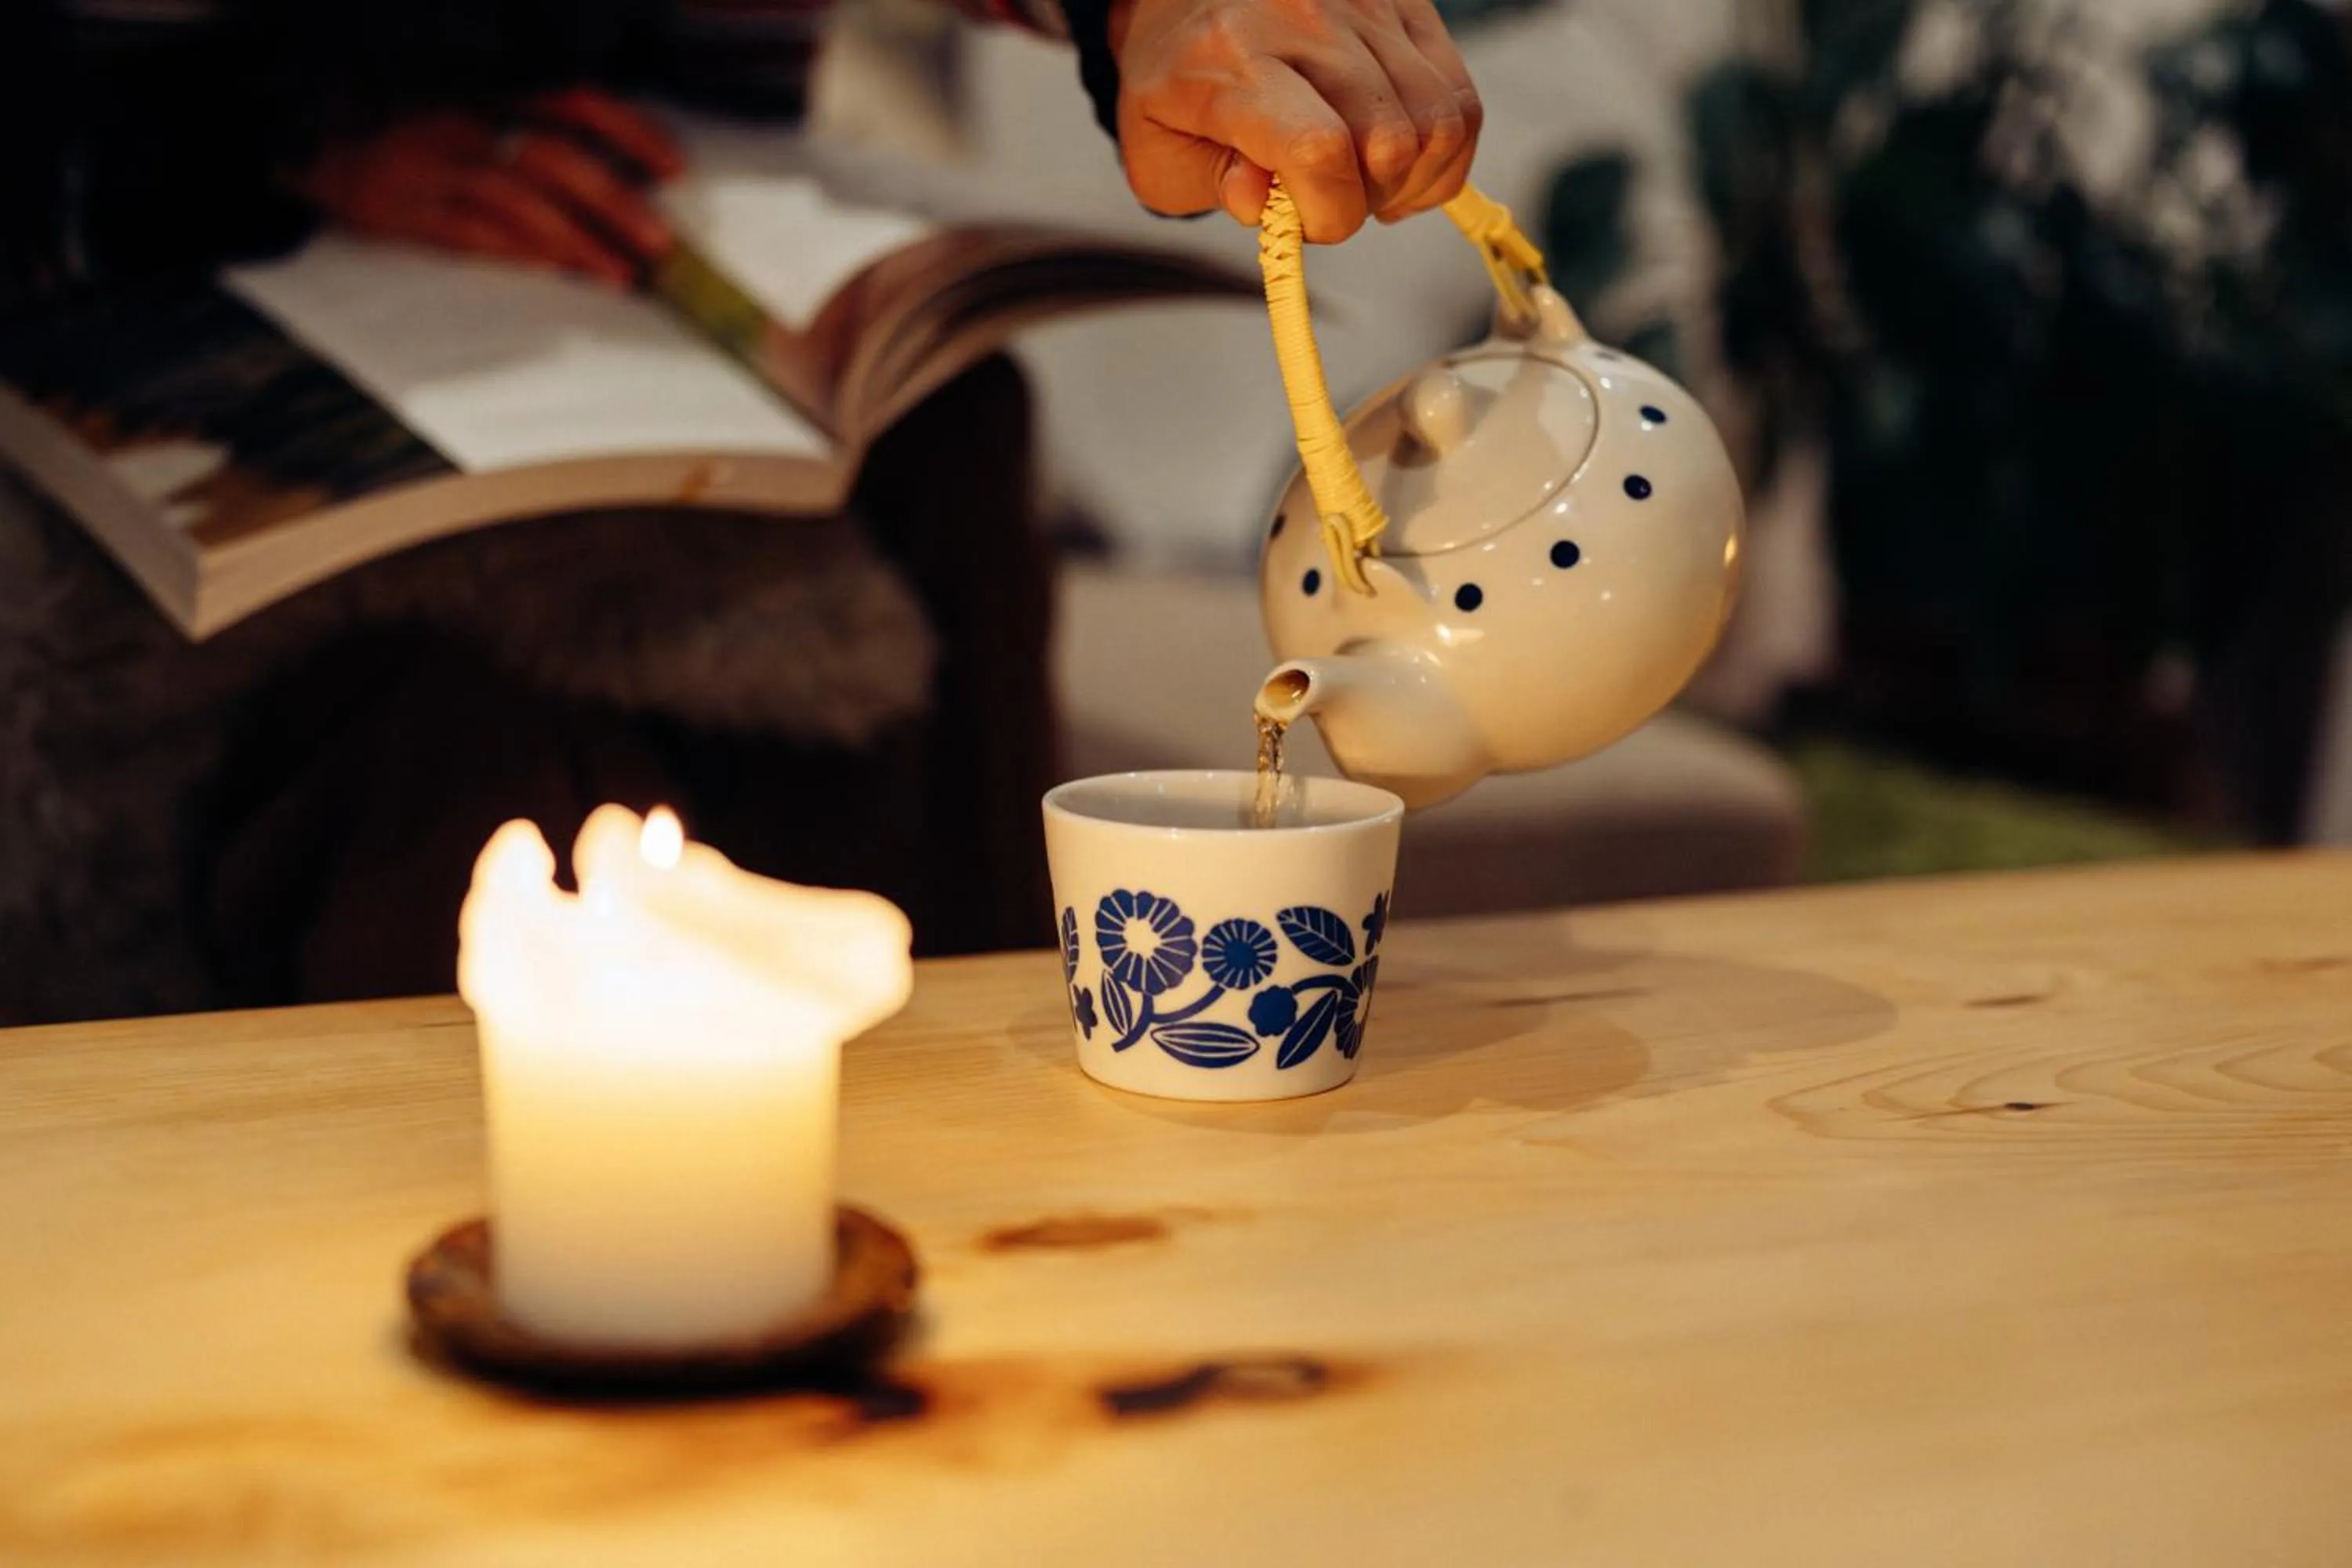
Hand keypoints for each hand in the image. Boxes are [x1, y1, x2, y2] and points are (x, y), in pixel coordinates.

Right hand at [292, 89, 686, 285]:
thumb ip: (532, 121)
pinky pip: (470, 233)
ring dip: (578, 241)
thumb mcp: (471, 99)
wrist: (305, 128)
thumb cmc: (406, 119)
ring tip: (622, 275)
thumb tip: (616, 164)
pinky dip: (519, 253)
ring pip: (520, 203)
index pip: (575, 99)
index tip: (675, 169)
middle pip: (557, 159)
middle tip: (661, 243)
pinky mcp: (405, 208)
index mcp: (489, 86)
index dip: (631, 133)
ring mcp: (436, 165)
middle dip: (616, 203)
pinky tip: (557, 273)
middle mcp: (469, 120)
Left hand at [1111, 0, 1481, 242]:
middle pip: (1390, 143)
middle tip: (1331, 199)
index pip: (1318, 151)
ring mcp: (1365, 6)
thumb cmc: (1176, 79)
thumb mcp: (1159, 149)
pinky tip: (1399, 156)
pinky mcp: (1406, 4)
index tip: (1309, 225)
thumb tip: (1267, 204)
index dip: (1330, 215)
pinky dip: (1441, 150)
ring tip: (1366, 180)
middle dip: (1367, 201)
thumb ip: (1211, 187)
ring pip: (1439, 124)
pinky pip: (1459, 98)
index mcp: (1230, 58)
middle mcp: (1305, 19)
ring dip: (1412, 179)